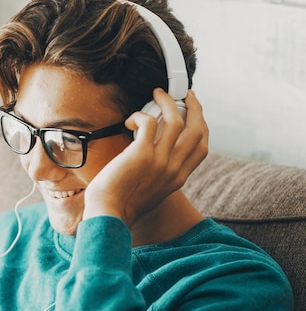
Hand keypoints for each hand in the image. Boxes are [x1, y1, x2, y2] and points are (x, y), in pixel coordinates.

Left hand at [82, 88, 207, 227]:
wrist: (109, 216)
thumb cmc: (121, 205)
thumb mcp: (152, 192)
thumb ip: (158, 175)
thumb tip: (152, 156)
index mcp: (178, 178)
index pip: (202, 148)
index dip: (201, 126)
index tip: (194, 113)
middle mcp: (174, 169)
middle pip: (197, 130)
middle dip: (194, 107)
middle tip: (185, 95)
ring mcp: (160, 161)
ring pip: (176, 120)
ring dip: (167, 102)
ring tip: (156, 94)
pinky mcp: (141, 154)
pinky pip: (148, 122)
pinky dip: (140, 116)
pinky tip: (129, 121)